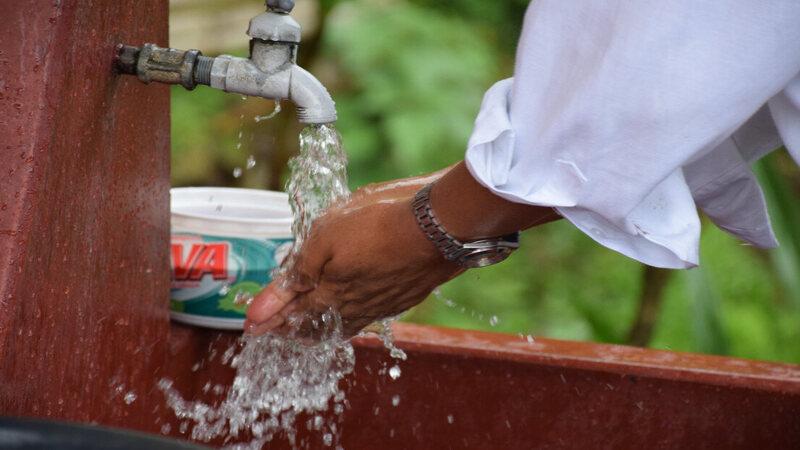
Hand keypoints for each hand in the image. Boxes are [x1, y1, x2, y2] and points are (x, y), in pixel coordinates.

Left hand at [245, 170, 462, 337]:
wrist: (439, 226)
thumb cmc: (380, 222)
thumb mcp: (326, 235)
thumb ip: (297, 271)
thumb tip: (264, 308)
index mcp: (330, 294)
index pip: (291, 312)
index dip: (269, 317)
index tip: (252, 325)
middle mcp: (355, 307)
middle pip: (317, 325)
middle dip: (293, 327)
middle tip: (277, 329)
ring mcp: (382, 304)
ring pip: (345, 323)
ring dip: (322, 326)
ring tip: (310, 326)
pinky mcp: (404, 296)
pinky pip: (370, 314)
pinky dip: (352, 316)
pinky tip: (354, 309)